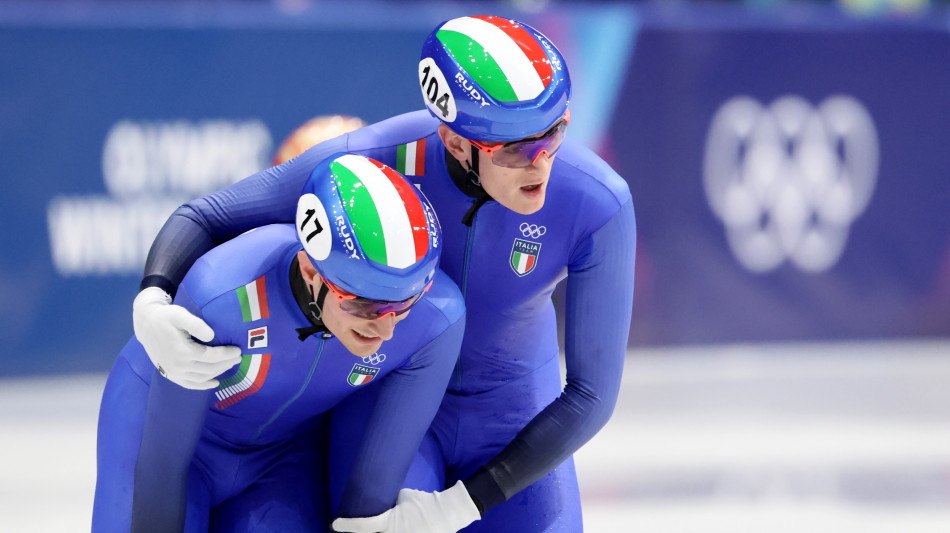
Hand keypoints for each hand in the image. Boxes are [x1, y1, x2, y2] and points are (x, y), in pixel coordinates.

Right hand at [133, 287, 241, 389]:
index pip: (211, 356)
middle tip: (238, 358)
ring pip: (201, 378)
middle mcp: (178, 365)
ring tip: (230, 365)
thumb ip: (196, 325)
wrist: (145, 325)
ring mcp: (173, 372)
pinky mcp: (169, 374)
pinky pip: (188, 384)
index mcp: (183, 351)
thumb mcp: (180, 315)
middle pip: (209, 368)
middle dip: (226, 364)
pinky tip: (214, 383)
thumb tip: (211, 336)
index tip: (238, 350)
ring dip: (218, 373)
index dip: (227, 355)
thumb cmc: (165, 317)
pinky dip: (202, 386)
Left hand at [331, 480, 480, 532]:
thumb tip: (384, 500)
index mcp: (389, 524)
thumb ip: (391, 500)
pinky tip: (393, 527)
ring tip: (378, 524)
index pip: (363, 525)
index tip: (335, 523)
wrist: (447, 513)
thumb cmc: (424, 502)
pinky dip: (394, 530)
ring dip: (379, 529)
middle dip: (361, 529)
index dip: (346, 525)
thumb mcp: (404, 496)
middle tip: (351, 525)